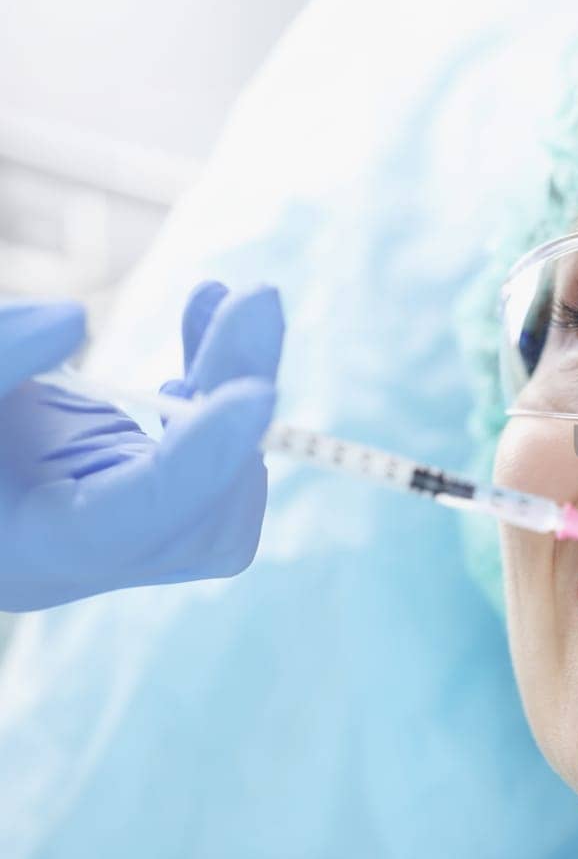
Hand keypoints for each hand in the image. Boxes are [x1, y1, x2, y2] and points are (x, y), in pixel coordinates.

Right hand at [0, 283, 282, 611]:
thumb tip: (73, 319)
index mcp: (38, 550)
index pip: (143, 516)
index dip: (205, 456)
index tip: (258, 389)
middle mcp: (91, 557)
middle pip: (206, 502)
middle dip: (238, 402)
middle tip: (256, 302)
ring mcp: (123, 528)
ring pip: (227, 484)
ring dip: (239, 387)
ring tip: (232, 303)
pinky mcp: (139, 488)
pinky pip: (214, 452)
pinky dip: (220, 382)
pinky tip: (205, 312)